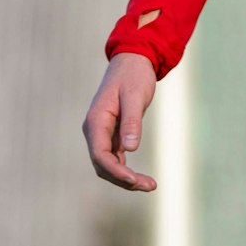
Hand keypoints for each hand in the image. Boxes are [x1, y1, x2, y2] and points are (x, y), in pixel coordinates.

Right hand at [82, 52, 158, 191]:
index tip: (134, 180)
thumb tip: (130, 150)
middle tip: (150, 186)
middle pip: (103, 164)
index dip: (116, 171)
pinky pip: (114, 157)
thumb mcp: (135, 96)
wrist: (133, 60)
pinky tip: (141, 177)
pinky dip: (126, 168)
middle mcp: (95, 129)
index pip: (100, 155)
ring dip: (125, 177)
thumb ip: (131, 121)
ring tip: (150, 185)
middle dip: (123, 179)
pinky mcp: (111, 133)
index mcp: (96, 121)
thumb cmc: (134, 75)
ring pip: (108, 164)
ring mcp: (102, 132)